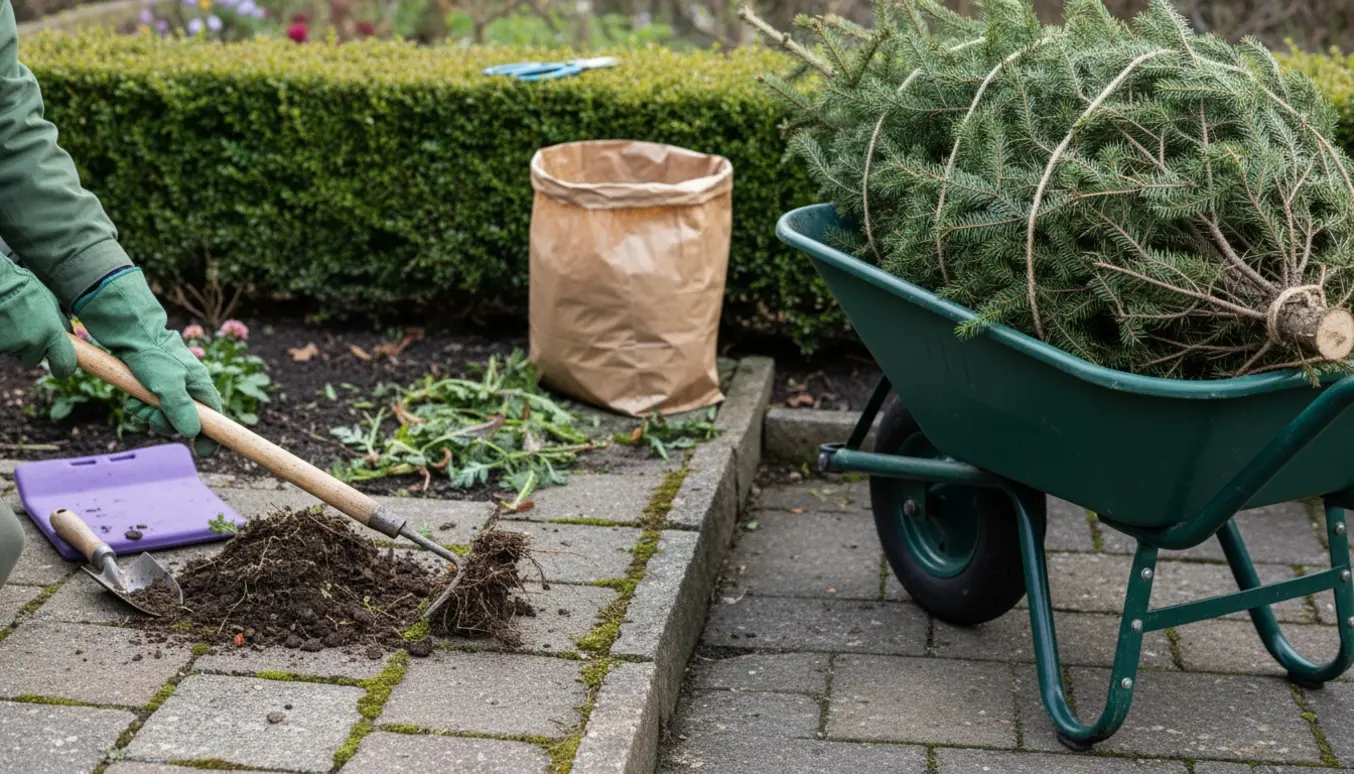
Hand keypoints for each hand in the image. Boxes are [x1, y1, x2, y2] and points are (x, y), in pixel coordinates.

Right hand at [0, 259, 75, 378]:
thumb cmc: (25, 288)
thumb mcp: (51, 303)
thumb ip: (60, 323)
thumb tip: (68, 336)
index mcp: (52, 334)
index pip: (65, 365)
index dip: (63, 366)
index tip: (62, 366)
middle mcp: (33, 344)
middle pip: (35, 358)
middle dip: (33, 348)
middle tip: (28, 328)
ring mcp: (12, 347)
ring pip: (18, 353)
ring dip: (17, 343)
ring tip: (14, 320)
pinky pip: (4, 347)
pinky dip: (5, 339)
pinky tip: (4, 322)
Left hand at [74, 268, 223, 456]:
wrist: (130, 331)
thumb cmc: (153, 356)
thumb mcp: (168, 385)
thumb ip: (180, 410)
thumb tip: (193, 434)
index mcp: (201, 387)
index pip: (215, 419)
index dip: (212, 437)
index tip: (206, 452)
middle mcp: (190, 388)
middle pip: (185, 421)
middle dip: (166, 423)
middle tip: (150, 417)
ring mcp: (172, 386)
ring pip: (165, 415)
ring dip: (149, 415)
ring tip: (135, 404)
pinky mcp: (155, 384)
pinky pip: (151, 406)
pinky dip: (141, 407)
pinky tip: (132, 400)